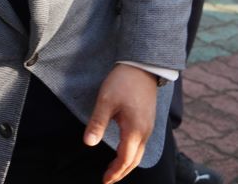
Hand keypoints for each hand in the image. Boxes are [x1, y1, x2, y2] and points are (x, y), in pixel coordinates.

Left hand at [83, 64, 158, 183]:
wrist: (142, 66)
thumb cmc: (123, 81)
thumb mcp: (106, 101)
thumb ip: (97, 123)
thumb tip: (88, 143)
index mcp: (134, 130)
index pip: (125, 159)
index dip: (115, 172)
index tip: (104, 180)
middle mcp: (145, 132)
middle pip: (134, 160)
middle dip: (121, 172)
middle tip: (108, 179)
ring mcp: (149, 127)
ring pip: (139, 153)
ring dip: (127, 163)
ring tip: (114, 169)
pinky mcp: (148, 120)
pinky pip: (142, 143)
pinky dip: (132, 153)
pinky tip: (123, 151)